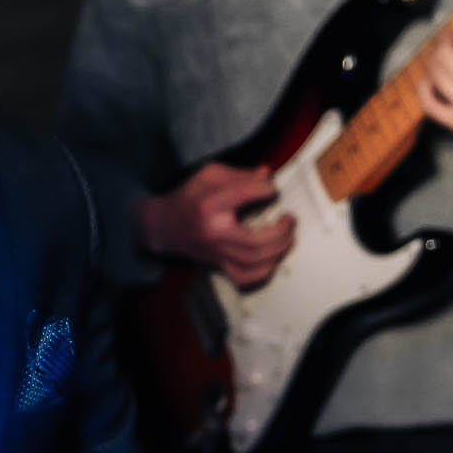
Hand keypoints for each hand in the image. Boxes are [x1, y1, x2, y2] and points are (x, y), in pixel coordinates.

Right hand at [135, 160, 292, 287]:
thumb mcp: (208, 175)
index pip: (245, 194)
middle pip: (255, 240)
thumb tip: (268, 175)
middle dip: (281, 231)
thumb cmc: (188, 197)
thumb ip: (240, 175)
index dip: (266, 189)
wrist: (163, 225)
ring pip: (253, 262)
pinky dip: (263, 272)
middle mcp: (213, 233)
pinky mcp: (218, 265)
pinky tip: (272, 258)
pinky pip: (244, 278)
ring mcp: (216, 253)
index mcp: (209, 206)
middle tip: (289, 219)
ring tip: (287, 237)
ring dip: (278, 250)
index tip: (272, 189)